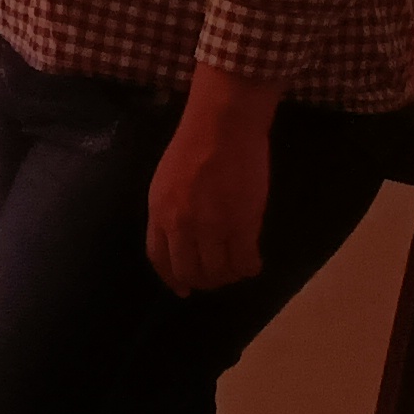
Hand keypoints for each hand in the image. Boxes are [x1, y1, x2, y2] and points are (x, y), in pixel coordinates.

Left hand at [145, 107, 271, 295]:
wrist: (222, 124)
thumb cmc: (196, 143)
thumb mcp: (167, 180)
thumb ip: (171, 210)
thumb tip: (182, 237)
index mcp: (159, 212)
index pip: (160, 259)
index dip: (172, 279)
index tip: (183, 290)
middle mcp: (181, 225)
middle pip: (189, 271)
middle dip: (204, 281)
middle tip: (219, 277)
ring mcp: (211, 227)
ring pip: (218, 272)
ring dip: (229, 276)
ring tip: (238, 268)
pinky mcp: (241, 224)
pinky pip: (244, 262)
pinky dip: (250, 267)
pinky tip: (254, 262)